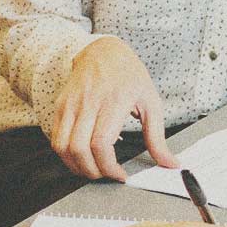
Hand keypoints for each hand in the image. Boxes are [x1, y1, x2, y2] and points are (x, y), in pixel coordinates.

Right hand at [50, 37, 179, 180]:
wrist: (103, 51)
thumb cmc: (129, 76)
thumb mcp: (151, 103)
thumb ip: (158, 138)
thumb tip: (170, 163)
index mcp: (113, 102)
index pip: (101, 143)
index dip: (108, 167)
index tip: (120, 175)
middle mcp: (88, 103)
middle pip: (79, 149)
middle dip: (92, 171)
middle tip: (106, 174)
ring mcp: (71, 104)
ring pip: (62, 147)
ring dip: (76, 166)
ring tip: (93, 169)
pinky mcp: (60, 106)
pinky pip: (56, 138)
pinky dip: (66, 155)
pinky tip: (82, 157)